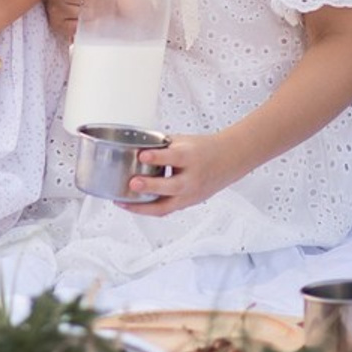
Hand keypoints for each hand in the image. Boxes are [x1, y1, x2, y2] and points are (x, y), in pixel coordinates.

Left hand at [117, 132, 242, 215]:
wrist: (228, 160)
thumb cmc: (203, 149)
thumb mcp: (182, 141)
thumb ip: (159, 145)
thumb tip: (134, 146)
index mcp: (190, 157)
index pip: (173, 157)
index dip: (157, 157)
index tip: (142, 155)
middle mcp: (192, 178)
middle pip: (171, 186)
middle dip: (150, 186)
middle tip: (133, 183)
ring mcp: (190, 194)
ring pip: (167, 206)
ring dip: (143, 206)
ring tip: (124, 202)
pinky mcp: (188, 203)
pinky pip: (166, 210)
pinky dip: (149, 209)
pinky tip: (133, 206)